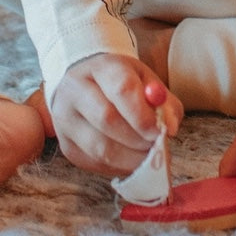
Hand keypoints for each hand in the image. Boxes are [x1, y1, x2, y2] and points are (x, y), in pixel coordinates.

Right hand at [50, 53, 182, 176]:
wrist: (84, 85)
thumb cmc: (120, 83)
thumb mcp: (145, 81)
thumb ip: (164, 102)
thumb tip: (170, 128)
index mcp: (99, 67)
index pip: (121, 89)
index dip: (143, 115)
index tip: (161, 131)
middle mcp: (75, 91)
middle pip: (107, 120)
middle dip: (138, 139)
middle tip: (156, 147)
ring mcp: (65, 120)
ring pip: (99, 148)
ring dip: (130, 158)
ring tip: (147, 155)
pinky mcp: (66, 146)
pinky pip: (95, 163)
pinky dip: (118, 167)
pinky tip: (130, 159)